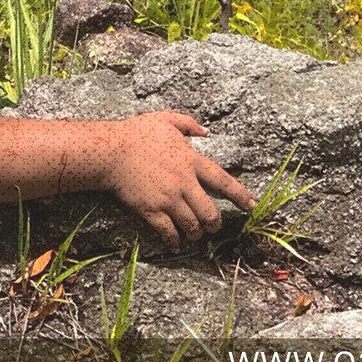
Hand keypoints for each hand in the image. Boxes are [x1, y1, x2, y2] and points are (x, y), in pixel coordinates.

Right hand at [102, 112, 253, 249]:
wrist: (110, 151)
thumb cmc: (136, 133)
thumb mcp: (165, 119)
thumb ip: (189, 124)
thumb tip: (206, 131)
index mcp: (192, 161)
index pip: (224, 182)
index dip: (241, 196)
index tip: (251, 206)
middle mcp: (184, 183)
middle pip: (210, 212)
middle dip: (215, 224)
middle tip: (213, 227)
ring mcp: (168, 199)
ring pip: (192, 225)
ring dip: (196, 233)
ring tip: (194, 234)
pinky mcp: (151, 210)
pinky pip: (169, 232)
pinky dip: (174, 240)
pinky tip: (174, 242)